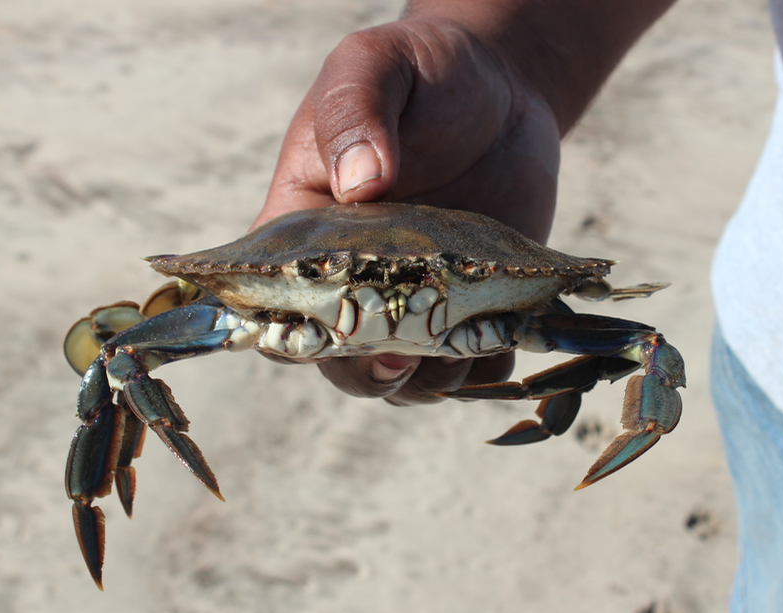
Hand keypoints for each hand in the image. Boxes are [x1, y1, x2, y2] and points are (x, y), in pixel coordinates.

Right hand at [253, 16, 559, 404]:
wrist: (499, 87)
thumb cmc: (419, 72)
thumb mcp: (375, 67)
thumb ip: (357, 111)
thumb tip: (361, 181)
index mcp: (306, 231)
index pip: (274, 304)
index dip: (291, 333)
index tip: (331, 329)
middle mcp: (355, 279)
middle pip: (340, 359)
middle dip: (369, 370)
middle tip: (404, 352)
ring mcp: (418, 298)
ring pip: (409, 375)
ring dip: (432, 376)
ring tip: (464, 338)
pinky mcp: (474, 304)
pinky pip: (475, 363)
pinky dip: (489, 365)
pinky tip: (508, 331)